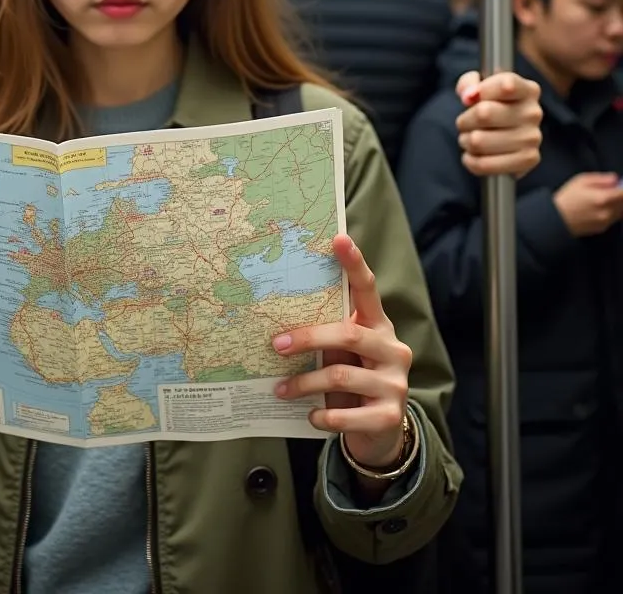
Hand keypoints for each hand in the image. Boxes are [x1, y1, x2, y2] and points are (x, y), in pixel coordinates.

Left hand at [272, 235, 411, 469]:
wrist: (379, 433)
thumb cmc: (351, 381)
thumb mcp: (342, 354)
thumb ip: (326, 334)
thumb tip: (277, 322)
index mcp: (378, 326)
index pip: (367, 289)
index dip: (354, 264)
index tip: (338, 238)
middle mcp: (393, 349)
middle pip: (349, 333)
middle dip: (309, 338)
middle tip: (277, 345)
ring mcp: (395, 383)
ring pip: (342, 374)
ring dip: (305, 383)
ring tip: (280, 389)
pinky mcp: (389, 415)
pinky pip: (347, 414)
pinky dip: (323, 415)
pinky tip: (310, 416)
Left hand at [455, 71, 541, 177]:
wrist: (503, 134)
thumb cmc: (488, 106)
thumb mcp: (476, 86)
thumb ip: (469, 84)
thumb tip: (470, 96)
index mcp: (527, 90)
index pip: (505, 85)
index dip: (481, 90)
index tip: (473, 98)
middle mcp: (533, 113)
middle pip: (484, 113)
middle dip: (464, 120)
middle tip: (465, 123)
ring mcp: (533, 138)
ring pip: (479, 140)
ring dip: (465, 141)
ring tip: (470, 139)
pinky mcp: (527, 160)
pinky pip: (484, 164)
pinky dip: (470, 160)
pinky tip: (473, 155)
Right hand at [553, 173, 622, 236]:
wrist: (555, 218)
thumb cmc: (566, 197)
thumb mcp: (580, 181)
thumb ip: (600, 179)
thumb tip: (615, 179)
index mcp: (603, 198)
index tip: (620, 185)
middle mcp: (607, 211)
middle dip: (621, 196)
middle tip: (612, 191)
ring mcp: (606, 221)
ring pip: (621, 212)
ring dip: (618, 204)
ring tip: (605, 199)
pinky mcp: (602, 228)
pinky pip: (614, 219)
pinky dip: (612, 212)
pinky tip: (600, 208)